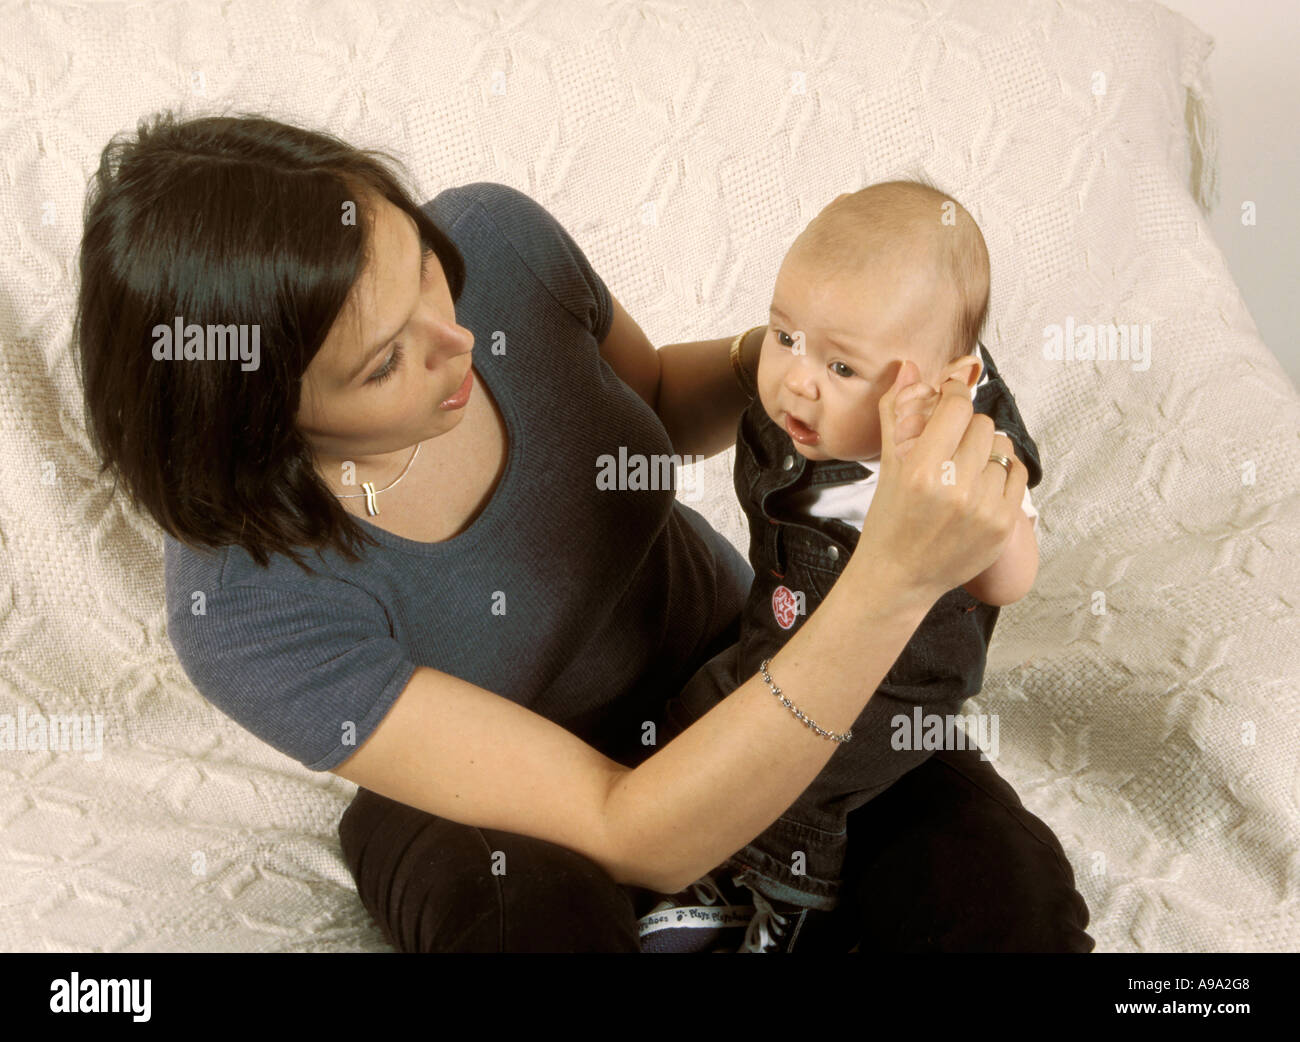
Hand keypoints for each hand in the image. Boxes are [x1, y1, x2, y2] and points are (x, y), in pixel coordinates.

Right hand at [852, 360, 1028, 605]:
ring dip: (986, 452)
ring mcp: (983, 508)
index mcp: (921, 469)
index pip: (957, 407)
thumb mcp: (886, 465)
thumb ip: (897, 412)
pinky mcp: (1003, 524)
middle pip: (983, 424)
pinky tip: (980, 485)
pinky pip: (1018, 475)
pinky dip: (1001, 474)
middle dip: (967, 428)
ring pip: (1003, 448)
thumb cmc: (888, 522)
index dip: (954, 394)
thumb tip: (910, 368)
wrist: (898, 577)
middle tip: (951, 444)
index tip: (951, 395)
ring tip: (964, 470)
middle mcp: (955, 488)